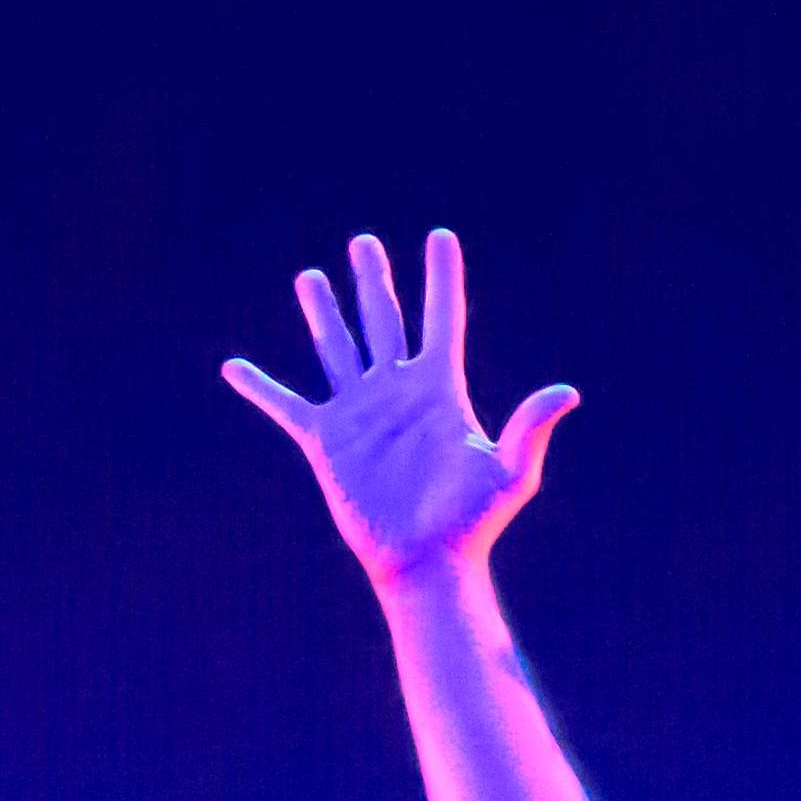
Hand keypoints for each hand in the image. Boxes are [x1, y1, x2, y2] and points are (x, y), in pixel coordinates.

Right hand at [221, 229, 575, 600]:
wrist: (427, 563)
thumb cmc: (472, 523)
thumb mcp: (509, 472)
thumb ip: (530, 427)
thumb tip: (567, 392)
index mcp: (440, 389)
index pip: (443, 318)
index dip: (442, 277)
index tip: (441, 237)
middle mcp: (397, 391)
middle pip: (383, 320)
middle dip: (373, 281)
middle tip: (364, 243)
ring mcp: (360, 413)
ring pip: (337, 348)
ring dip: (322, 313)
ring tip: (311, 277)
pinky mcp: (326, 441)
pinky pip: (284, 406)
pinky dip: (259, 387)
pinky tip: (233, 368)